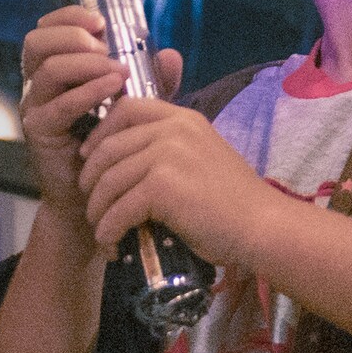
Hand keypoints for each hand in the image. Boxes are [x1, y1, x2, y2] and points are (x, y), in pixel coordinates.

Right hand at [18, 6, 183, 217]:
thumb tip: (171, 54)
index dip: (70, 16)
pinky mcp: (40, 132)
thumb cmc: (118, 142)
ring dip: (85, 63)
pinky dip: (86, 93)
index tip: (101, 20)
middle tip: (105, 45)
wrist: (100, 192)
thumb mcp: (140, 104)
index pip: (49, 28)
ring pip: (47, 70)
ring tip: (118, 70)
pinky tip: (112, 89)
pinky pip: (58, 105)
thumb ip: (154, 79)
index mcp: (59, 67)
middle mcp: (41, 83)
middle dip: (72, 35)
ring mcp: (37, 107)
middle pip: (37, 42)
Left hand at [76, 95, 271, 265]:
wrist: (260, 225)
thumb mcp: (201, 158)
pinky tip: (112, 244)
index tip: (91, 160)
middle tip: (93, 207)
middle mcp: (174, 129)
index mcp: (183, 119)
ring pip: (108, 180)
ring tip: (103, 232)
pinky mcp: (162, 186)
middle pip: (107, 147)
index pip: (124, 108)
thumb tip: (125, 164)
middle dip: (90, 181)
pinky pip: (118, 208)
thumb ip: (170, 150)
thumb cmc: (233, 200)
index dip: (99, 133)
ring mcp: (168, 154)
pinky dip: (109, 230)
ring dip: (97, 212)